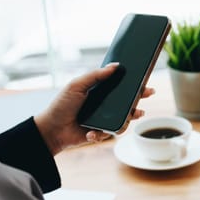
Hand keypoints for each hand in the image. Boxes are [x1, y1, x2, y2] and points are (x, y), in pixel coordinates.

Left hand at [34, 63, 154, 155]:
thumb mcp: (77, 85)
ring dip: (129, 118)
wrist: (51, 129)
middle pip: (127, 103)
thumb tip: (115, 66)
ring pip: (124, 119)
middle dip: (139, 99)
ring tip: (134, 114)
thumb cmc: (61, 105)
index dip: (133, 84)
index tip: (144, 81)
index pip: (120, 86)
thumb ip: (95, 75)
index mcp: (100, 92)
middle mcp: (105, 106)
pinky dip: (102, 134)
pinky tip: (91, 133)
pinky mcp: (102, 133)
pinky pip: (111, 133)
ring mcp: (104, 119)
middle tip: (147, 94)